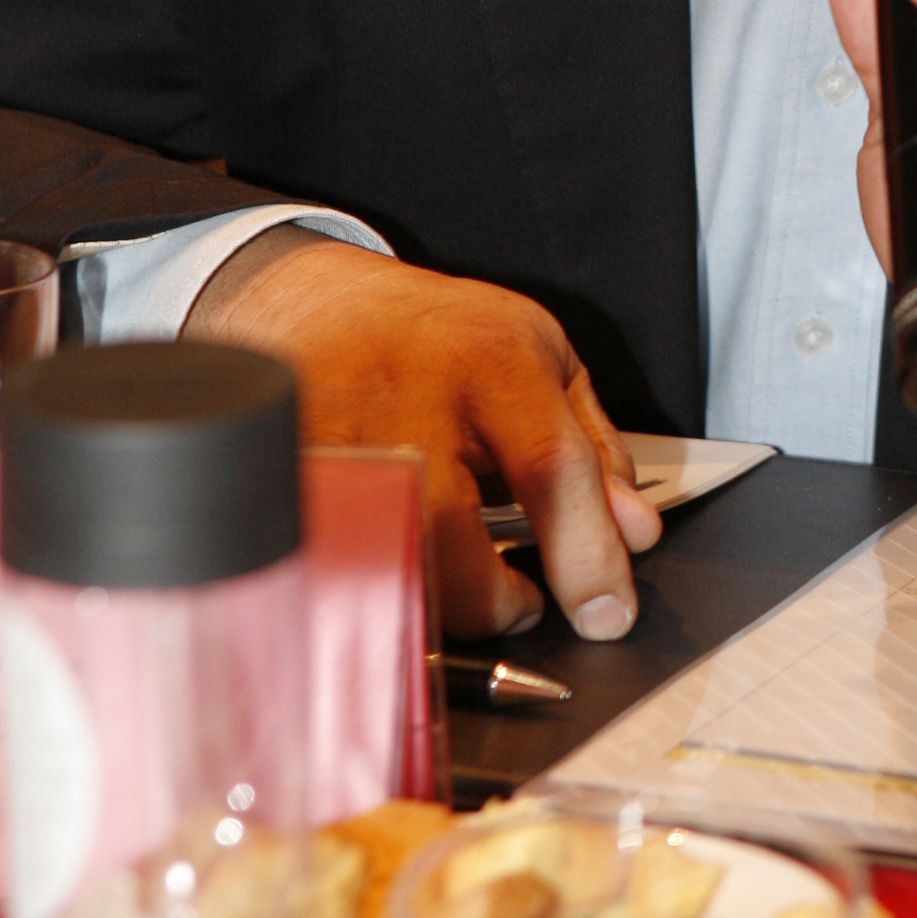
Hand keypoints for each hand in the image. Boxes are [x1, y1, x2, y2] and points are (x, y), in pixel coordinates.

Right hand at [184, 231, 660, 638]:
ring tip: (462, 584)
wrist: (314, 305)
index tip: (606, 612)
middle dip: (496, 599)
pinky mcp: (284, 479)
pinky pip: (334, 567)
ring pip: (384, 563)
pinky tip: (399, 570)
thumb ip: (596, 449)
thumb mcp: (544, 360)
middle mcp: (408, 395)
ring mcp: (333, 438)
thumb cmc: (439, 337)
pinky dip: (374, 588)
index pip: (551, 467)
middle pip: (452, 534)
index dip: (587, 554)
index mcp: (490, 357)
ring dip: (435, 602)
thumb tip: (632, 536)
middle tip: (520, 600)